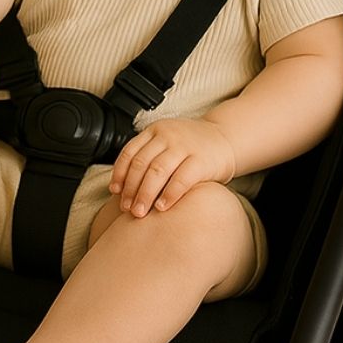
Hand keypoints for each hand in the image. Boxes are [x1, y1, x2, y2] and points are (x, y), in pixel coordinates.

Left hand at [108, 117, 237, 216]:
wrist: (227, 138)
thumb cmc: (191, 147)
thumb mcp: (166, 142)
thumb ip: (148, 155)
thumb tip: (123, 186)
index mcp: (154, 131)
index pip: (129, 152)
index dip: (120, 173)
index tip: (115, 191)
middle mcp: (167, 136)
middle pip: (141, 163)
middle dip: (131, 188)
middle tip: (126, 208)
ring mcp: (185, 146)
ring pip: (157, 171)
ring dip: (145, 194)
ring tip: (140, 212)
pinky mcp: (202, 160)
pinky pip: (182, 179)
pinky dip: (169, 194)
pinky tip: (162, 207)